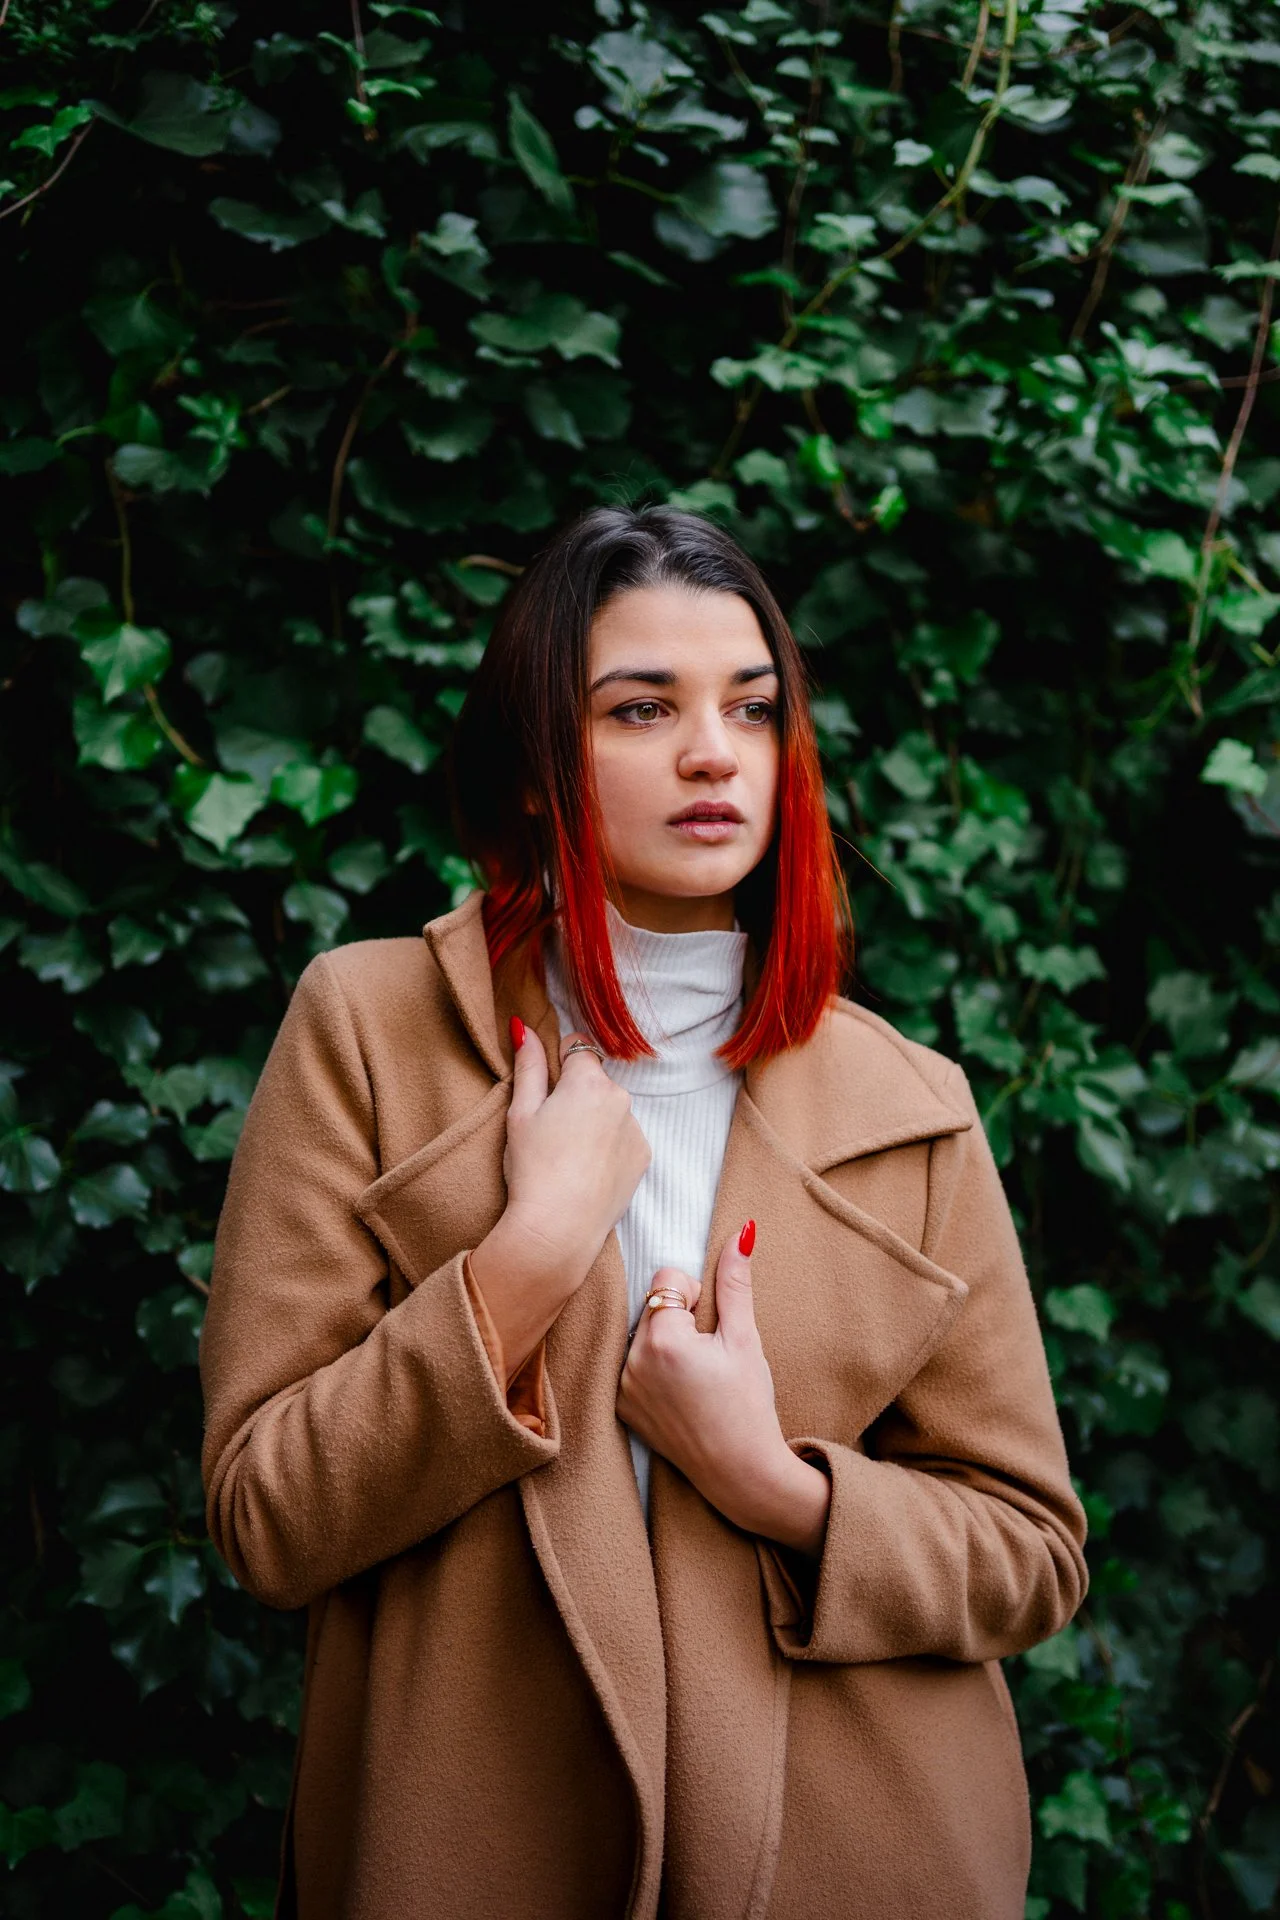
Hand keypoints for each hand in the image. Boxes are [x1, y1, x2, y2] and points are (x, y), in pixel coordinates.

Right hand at [469, 1020, 650, 1380]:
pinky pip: (624, 1137)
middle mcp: (620, 1098)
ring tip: (568, 1156)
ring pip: (610, 1110)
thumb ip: (528, 1065)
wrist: (559, 1228)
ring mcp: (636, 1128)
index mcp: (587, 1081)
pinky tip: (586, 1170)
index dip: (558, 1063)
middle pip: (595, 1081)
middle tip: (551, 1130)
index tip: (546, 1089)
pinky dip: (608, 1146)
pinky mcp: (644, 1156)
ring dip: (594, 1121)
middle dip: (576, 1095)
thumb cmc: (533, 1170)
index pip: (577, 1047)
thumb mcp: (520, 1113)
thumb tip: (525, 1027)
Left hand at [616, 1225, 830, 1556]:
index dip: (696, 1294)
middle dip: (679, 1318)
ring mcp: (622, 1388)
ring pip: (642, 1335)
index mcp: (662, 1339)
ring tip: (696, 1377)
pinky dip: (653, 1369)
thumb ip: (735, 1282)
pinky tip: (681, 1394)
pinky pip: (632, 1366)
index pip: (667, 1278)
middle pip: (653, 1305)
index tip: (712, 1327)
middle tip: (708, 1356)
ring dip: (665, 1342)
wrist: (740, 1471)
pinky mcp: (621, 1408)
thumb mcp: (745, 1339)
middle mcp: (632, 1362)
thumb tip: (740, 1230)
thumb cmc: (748, 1404)